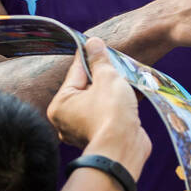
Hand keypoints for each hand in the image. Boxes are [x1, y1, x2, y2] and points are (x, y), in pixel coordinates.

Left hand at [47, 37, 150, 165]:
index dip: (89, 57)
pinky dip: (116, 106)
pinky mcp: (99, 136)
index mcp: (60, 104)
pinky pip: (106, 114)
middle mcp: (66, 119)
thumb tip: (93, 43)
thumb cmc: (111, 113)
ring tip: (125, 80)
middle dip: (102, 76)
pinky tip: (129, 96)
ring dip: (111, 91)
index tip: (96, 44)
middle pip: (86, 87)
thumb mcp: (107, 78)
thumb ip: (100, 60)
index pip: (75, 72)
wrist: (124, 148)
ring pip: (97, 101)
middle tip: (116, 65)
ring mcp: (82, 130)